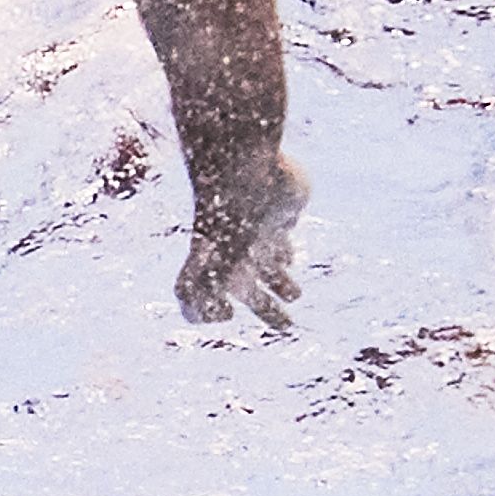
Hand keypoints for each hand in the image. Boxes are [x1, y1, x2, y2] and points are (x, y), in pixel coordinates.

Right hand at [176, 147, 308, 333]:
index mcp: (222, 269)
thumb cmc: (224, 218)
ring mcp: (261, 231)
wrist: (241, 167)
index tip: (230, 315)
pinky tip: (290, 251)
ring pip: (272, 265)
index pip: (208, 297)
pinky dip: (286, 247)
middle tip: (288, 327)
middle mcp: (239, 253)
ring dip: (282, 282)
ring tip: (295, 294)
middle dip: (269, 310)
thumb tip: (218, 315)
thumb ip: (200, 295)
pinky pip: (283, 232)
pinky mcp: (283, 210)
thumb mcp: (210, 264)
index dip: (212, 311)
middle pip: (254, 290)